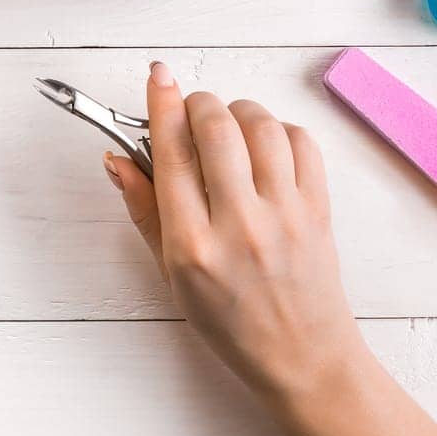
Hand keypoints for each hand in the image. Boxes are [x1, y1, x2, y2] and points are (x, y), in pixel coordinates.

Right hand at [105, 61, 366, 402]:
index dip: (161, 103)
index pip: (172, 152)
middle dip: (199, 103)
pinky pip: (302, 142)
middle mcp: (239, 225)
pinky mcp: (319, 209)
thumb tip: (117, 160)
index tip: (158, 77)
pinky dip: (280, 130)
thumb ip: (144, 212)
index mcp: (193, 246)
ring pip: (261, 126)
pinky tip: (265, 147)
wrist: (303, 359)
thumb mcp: (171, 277)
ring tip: (228, 128)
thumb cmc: (231, 324)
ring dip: (239, 112)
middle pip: (216, 127)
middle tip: (192, 110)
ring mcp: (285, 215)